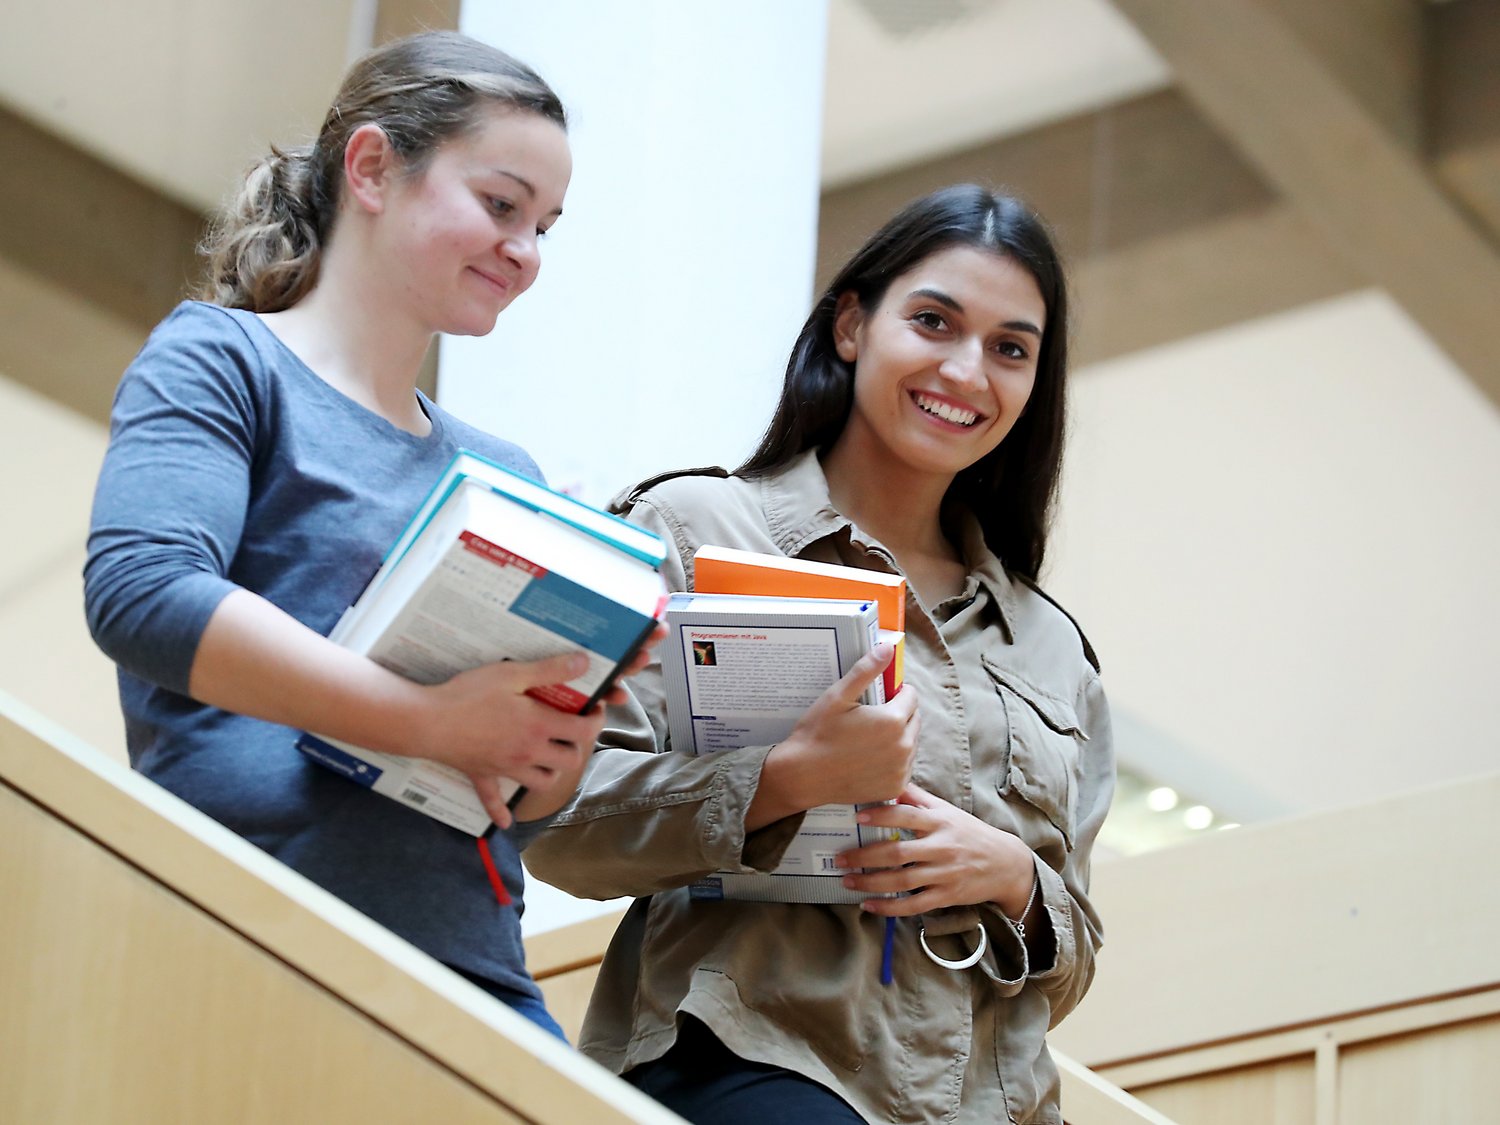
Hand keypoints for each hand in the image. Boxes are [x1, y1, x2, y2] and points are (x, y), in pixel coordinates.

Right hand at [408, 652, 607, 826]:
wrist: (427, 721)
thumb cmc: (469, 694)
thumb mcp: (512, 673)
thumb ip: (549, 670)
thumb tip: (583, 664)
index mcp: (539, 726)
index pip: (583, 731)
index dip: (596, 720)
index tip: (594, 709)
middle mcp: (528, 752)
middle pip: (568, 761)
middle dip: (576, 746)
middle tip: (571, 729)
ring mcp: (506, 768)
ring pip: (542, 783)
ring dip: (551, 772)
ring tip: (548, 755)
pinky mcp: (482, 775)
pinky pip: (493, 801)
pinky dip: (501, 812)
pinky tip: (506, 821)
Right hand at [749, 643, 919, 828]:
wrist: (801, 776)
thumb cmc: (816, 734)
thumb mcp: (837, 696)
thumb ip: (865, 671)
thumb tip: (887, 648)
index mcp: (892, 720)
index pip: (911, 696)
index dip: (896, 693)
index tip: (878, 697)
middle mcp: (903, 747)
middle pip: (914, 719)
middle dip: (899, 714)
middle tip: (871, 718)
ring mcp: (900, 770)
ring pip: (910, 743)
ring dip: (898, 737)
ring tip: (868, 738)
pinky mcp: (895, 787)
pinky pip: (904, 766)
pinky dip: (893, 760)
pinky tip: (870, 758)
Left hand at [835, 783, 1035, 917]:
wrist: (1006, 863)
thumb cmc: (970, 833)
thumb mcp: (948, 811)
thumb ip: (919, 798)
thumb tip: (892, 780)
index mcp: (940, 822)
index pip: (907, 816)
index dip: (882, 815)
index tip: (858, 816)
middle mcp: (942, 847)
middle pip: (898, 852)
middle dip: (865, 856)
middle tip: (840, 858)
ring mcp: (944, 873)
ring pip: (902, 880)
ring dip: (871, 882)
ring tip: (847, 881)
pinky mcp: (947, 896)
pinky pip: (913, 905)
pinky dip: (889, 907)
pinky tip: (869, 905)